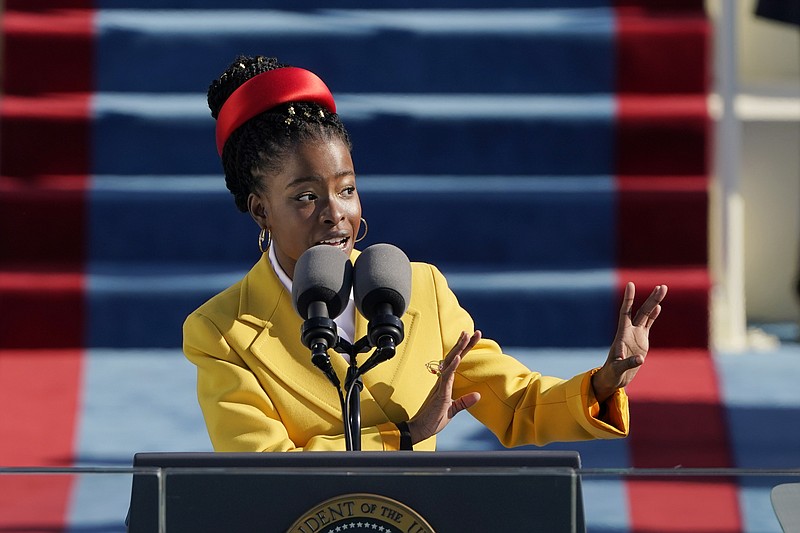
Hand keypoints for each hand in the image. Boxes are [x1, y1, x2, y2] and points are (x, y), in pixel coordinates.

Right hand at [407, 330, 482, 443]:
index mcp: (445, 383)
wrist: (420, 430)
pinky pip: (446, 377)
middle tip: (475, 332)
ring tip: (467, 336)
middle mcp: (442, 381)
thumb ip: (464, 402)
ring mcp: (441, 386)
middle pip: (454, 357)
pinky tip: (458, 357)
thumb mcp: (453, 410)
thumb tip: (478, 395)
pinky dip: (452, 366)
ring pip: (450, 363)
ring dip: (459, 349)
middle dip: (464, 344)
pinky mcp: (440, 394)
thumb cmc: (433, 420)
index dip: (465, 350)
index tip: (472, 338)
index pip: (456, 362)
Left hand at [592, 283, 667, 402]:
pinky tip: (659, 307)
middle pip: (642, 311)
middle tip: (662, 286)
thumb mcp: (618, 369)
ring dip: (655, 303)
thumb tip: (640, 360)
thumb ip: (628, 363)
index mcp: (622, 335)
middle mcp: (630, 331)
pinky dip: (654, 316)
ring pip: (646, 315)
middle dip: (652, 299)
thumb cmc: (612, 373)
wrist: (614, 377)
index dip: (628, 299)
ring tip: (662, 289)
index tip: (630, 284)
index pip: (625, 312)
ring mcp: (636, 335)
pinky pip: (648, 325)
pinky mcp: (642, 341)